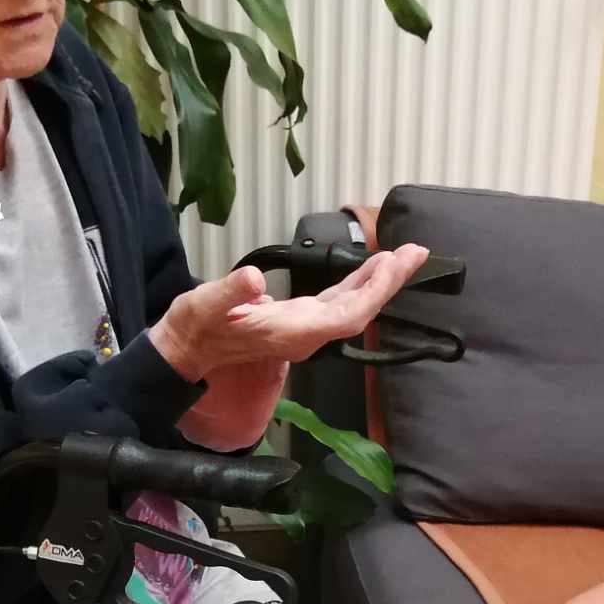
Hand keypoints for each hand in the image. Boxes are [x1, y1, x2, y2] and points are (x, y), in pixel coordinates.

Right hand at [151, 245, 431, 379]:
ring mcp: (305, 326)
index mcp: (291, 332)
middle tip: (416, 253)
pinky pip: (339, 301)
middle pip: (359, 310)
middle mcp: (306, 333)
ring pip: (353, 305)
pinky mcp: (300, 318)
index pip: (345, 316)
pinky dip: (359, 283)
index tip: (391, 265)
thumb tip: (251, 279)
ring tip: (404, 256)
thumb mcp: (204, 306)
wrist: (187, 350)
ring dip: (379, 282)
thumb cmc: (194, 328)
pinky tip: (372, 268)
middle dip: (388, 282)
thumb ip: (229, 293)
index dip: (372, 293)